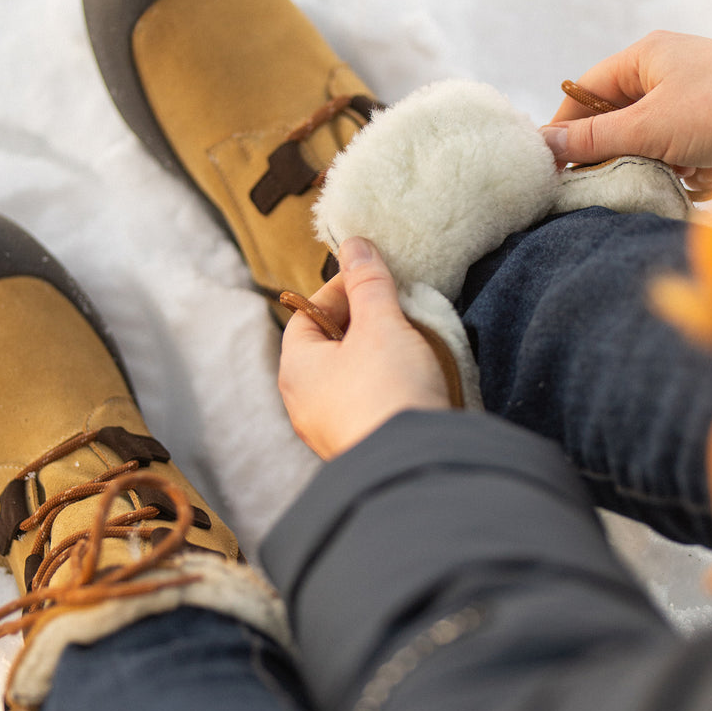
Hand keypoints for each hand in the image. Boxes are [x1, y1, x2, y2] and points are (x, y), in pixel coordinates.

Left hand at [278, 237, 450, 459]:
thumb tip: (354, 245)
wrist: (415, 465)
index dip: (338, 291)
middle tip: (393, 307)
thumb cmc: (387, 390)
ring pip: (346, 377)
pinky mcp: (357, 447)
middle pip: (325, 346)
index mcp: (296, 368)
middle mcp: (303, 403)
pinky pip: (363, 404)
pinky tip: (409, 380)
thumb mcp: (381, 324)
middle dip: (358, 322)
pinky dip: (382, 386)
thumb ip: (368, 283)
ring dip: (372, 355)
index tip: (370, 278)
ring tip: (406, 341)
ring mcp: (328, 430)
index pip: (307, 315)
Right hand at [541, 31, 711, 185]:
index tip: (555, 165)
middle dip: (622, 152)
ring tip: (681, 174)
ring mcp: (691, 91)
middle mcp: (665, 68)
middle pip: (616, 117)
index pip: (584, 90)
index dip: (566, 127)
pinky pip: (679, 146)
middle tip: (624, 176)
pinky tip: (706, 176)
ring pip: (648, 137)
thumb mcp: (649, 127)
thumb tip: (543, 144)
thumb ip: (594, 137)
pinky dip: (686, 166)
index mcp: (644, 56)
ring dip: (658, 163)